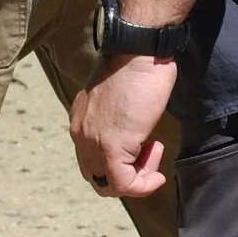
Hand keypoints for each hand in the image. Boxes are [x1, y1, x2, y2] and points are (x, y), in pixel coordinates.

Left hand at [69, 53, 176, 197]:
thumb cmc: (138, 64)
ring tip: (155, 155)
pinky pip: (123, 184)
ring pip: (108, 184)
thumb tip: (131, 130)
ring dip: (137, 179)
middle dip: (125, 175)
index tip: (145, 147)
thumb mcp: (119, 95)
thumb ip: (115, 116)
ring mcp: (92, 141)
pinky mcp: (111, 146)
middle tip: (149, 155)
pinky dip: (142, 186)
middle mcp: (80, 131)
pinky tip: (157, 176)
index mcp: (81, 118)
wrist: (139, 50)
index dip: (119, 162)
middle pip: (95, 174)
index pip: (90, 157)